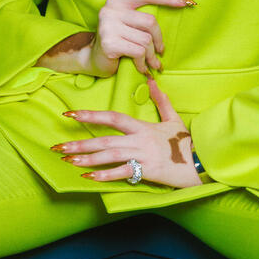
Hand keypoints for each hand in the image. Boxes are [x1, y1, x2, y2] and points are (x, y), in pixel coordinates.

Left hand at [53, 77, 201, 187]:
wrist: (200, 162)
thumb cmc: (184, 142)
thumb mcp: (173, 118)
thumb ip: (161, 100)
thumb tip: (151, 80)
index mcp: (142, 127)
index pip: (112, 117)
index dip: (90, 115)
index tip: (70, 115)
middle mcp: (138, 140)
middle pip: (105, 139)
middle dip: (80, 143)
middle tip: (58, 148)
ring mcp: (142, 155)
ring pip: (110, 155)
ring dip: (87, 159)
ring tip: (68, 161)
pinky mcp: (147, 171)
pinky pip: (123, 172)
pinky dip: (105, 175)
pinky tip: (89, 178)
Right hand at [88, 0, 193, 77]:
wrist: (92, 59)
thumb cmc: (115, 35)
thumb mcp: (122, 14)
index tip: (186, 2)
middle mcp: (110, 10)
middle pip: (150, 22)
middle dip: (159, 40)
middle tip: (161, 51)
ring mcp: (108, 27)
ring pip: (146, 40)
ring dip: (152, 56)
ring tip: (152, 62)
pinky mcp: (109, 44)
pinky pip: (138, 52)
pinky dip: (144, 63)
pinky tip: (143, 68)